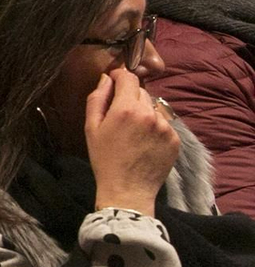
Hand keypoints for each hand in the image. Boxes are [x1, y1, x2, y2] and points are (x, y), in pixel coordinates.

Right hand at [85, 68, 178, 213]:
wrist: (127, 190)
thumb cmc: (104, 159)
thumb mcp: (91, 127)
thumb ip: (97, 98)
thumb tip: (106, 78)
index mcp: (126, 108)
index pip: (129, 78)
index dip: (120, 76)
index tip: (115, 81)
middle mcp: (149, 114)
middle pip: (142, 92)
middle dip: (130, 97)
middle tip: (120, 115)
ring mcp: (166, 127)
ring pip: (154, 107)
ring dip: (144, 112)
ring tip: (134, 132)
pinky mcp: (175, 139)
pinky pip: (164, 123)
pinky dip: (155, 127)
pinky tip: (145, 142)